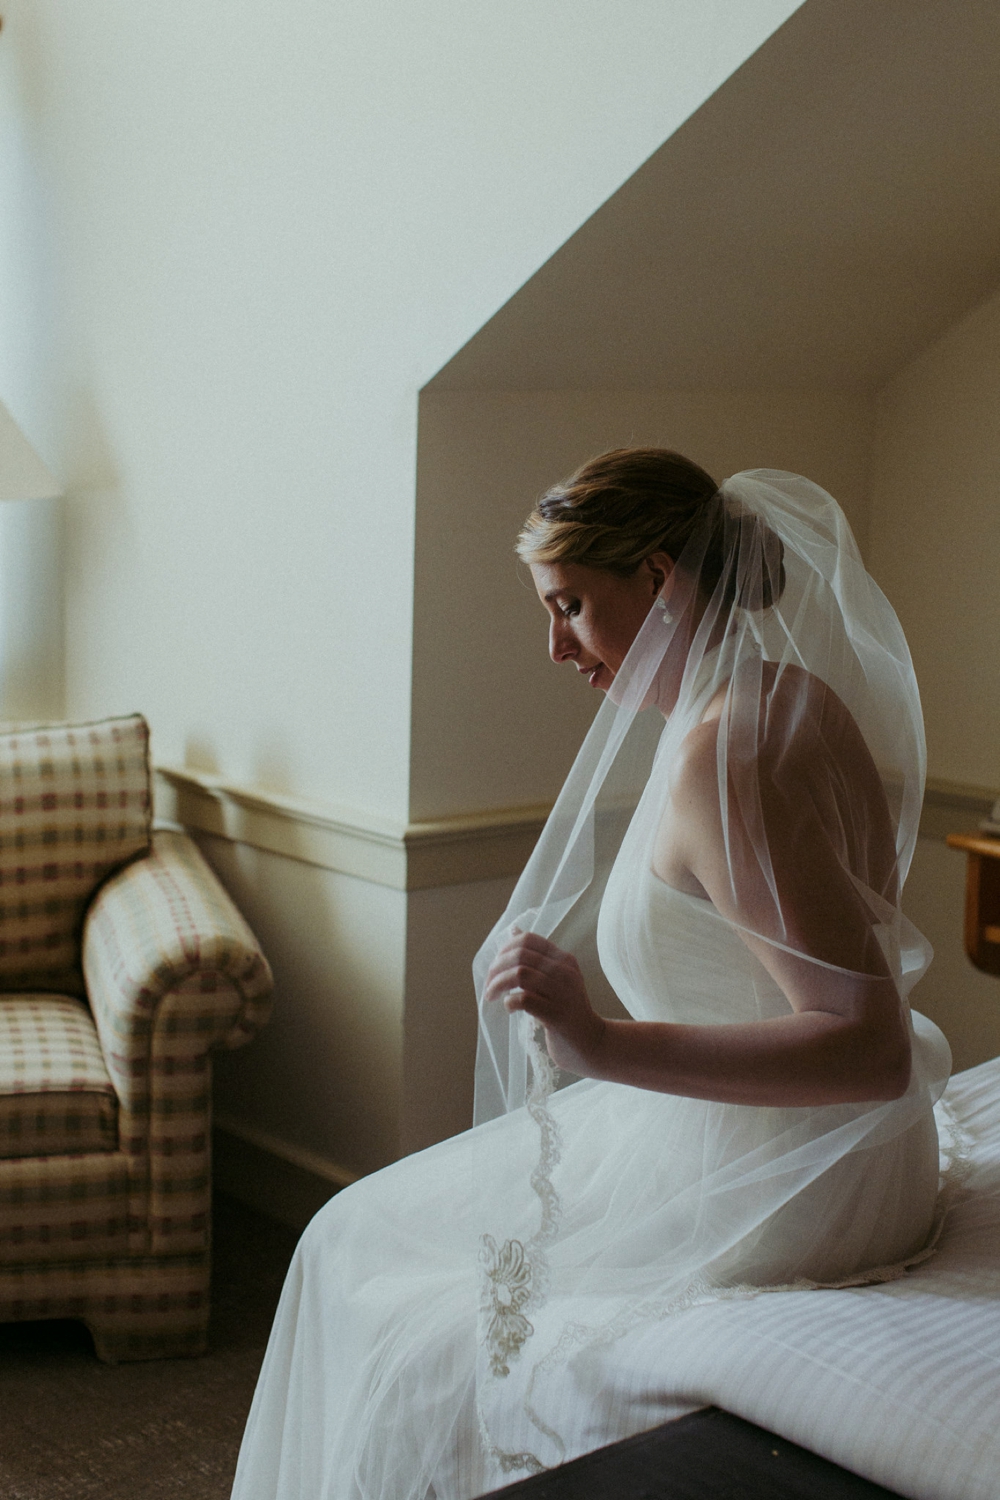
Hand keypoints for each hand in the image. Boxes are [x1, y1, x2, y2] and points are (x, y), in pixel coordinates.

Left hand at [484, 927, 606, 1076]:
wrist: (592, 1043)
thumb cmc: (568, 1010)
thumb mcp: (557, 979)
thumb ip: (536, 958)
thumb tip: (514, 931)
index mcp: (564, 960)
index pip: (528, 940)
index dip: (505, 950)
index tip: (496, 967)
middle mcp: (565, 973)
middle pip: (520, 955)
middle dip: (496, 968)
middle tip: (489, 985)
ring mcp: (563, 994)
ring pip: (520, 974)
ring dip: (498, 984)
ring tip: (492, 995)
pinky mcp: (557, 1015)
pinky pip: (525, 999)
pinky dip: (510, 1001)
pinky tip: (510, 1008)